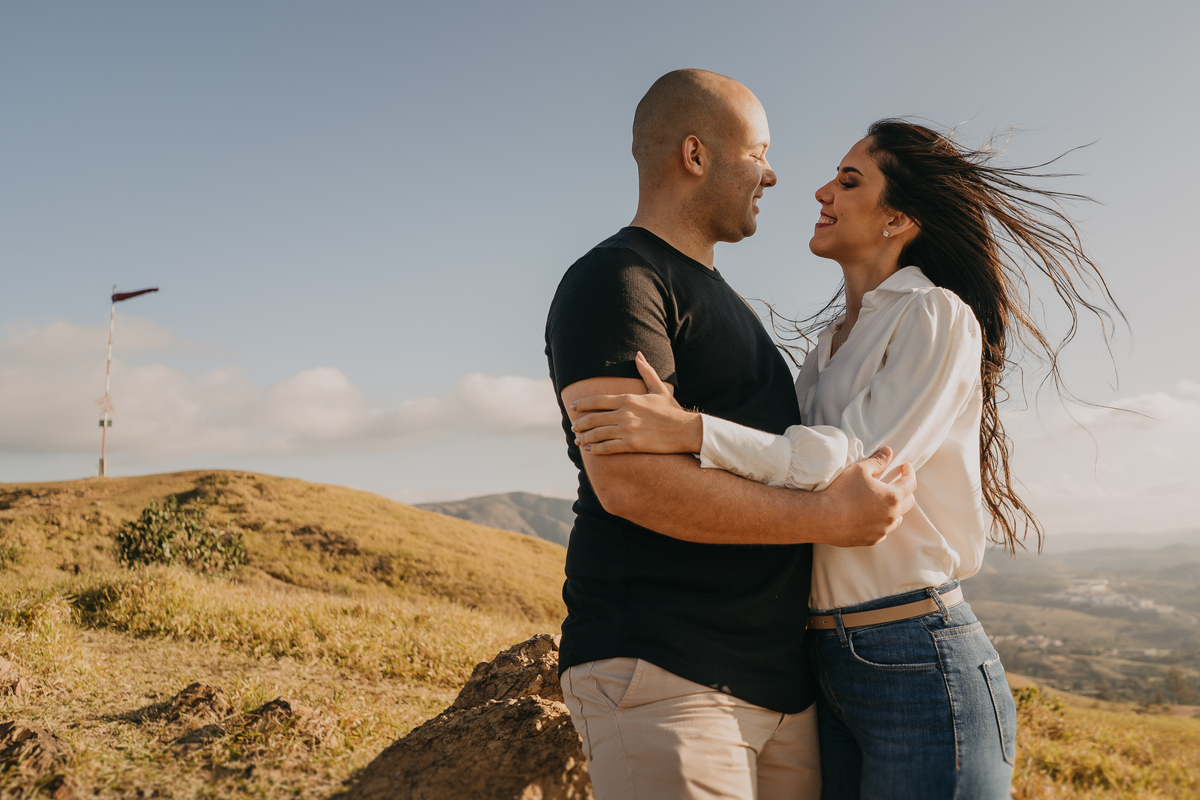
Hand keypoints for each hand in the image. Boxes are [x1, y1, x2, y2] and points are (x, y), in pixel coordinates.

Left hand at [570, 352, 703, 454]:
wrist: (686, 430)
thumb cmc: (672, 410)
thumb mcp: (658, 388)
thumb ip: (646, 371)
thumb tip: (638, 354)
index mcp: (628, 399)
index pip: (598, 401)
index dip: (582, 404)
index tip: (572, 407)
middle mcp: (625, 414)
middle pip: (594, 418)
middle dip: (580, 423)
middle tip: (573, 427)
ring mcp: (627, 430)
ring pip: (598, 434)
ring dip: (585, 437)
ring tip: (578, 440)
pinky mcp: (632, 445)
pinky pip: (608, 447)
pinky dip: (596, 449)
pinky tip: (590, 450)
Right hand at [816, 447, 915, 546]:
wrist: (822, 518)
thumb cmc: (841, 491)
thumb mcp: (859, 470)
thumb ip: (877, 461)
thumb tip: (888, 452)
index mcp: (892, 496)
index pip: (910, 483)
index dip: (909, 472)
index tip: (905, 467)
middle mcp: (891, 515)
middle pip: (909, 502)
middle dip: (905, 491)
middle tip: (896, 483)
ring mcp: (882, 530)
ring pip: (897, 519)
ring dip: (895, 509)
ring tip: (884, 501)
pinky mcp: (871, 540)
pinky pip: (883, 531)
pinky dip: (882, 522)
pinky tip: (872, 517)